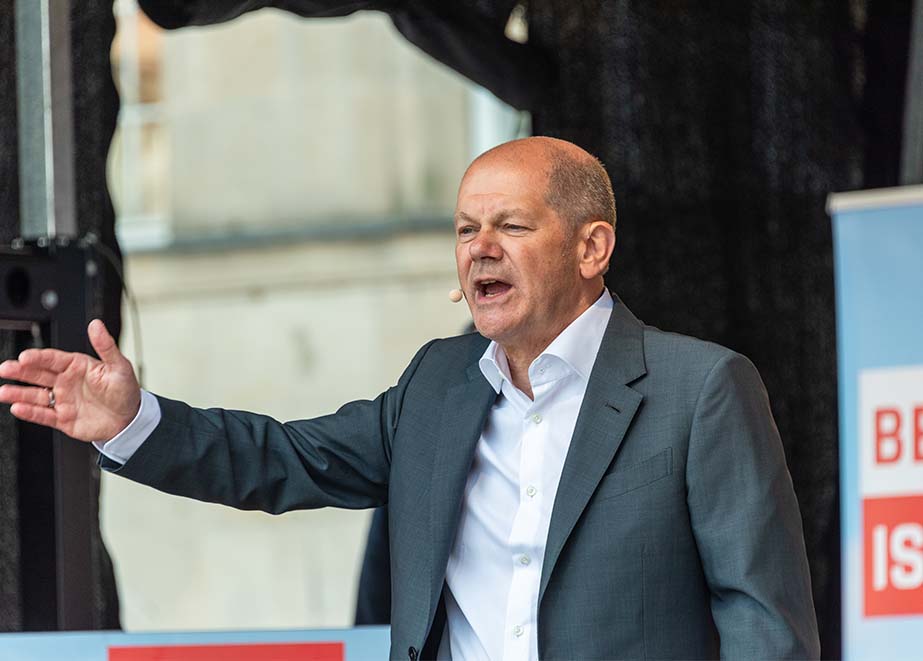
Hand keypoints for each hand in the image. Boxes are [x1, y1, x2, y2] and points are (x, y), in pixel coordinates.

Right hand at [0, 319, 141, 441]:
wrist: (131, 419)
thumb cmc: (126, 390)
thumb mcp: (119, 366)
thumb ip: (105, 346)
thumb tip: (96, 324)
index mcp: (77, 366)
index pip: (53, 359)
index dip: (39, 357)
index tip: (25, 356)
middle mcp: (66, 381)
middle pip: (38, 374)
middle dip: (20, 371)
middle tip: (5, 368)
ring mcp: (63, 400)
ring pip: (36, 395)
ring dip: (18, 393)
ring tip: (3, 392)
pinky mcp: (63, 418)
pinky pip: (43, 415)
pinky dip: (30, 412)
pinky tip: (17, 408)